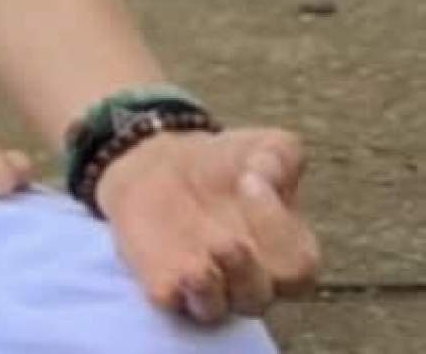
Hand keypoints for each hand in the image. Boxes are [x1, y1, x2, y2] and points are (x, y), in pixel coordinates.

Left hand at [95, 127, 319, 325]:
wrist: (160, 161)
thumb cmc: (225, 163)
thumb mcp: (264, 147)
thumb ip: (281, 156)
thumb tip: (264, 173)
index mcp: (283, 253)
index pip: (298, 264)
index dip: (279, 230)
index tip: (250, 179)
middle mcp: (247, 279)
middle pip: (258, 296)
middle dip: (244, 272)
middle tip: (228, 242)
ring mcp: (205, 285)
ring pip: (215, 310)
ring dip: (209, 294)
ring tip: (200, 270)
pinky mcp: (162, 281)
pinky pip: (171, 302)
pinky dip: (174, 293)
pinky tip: (173, 277)